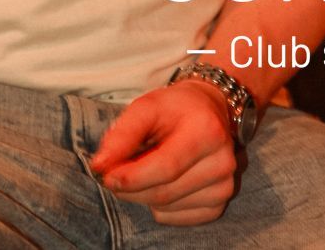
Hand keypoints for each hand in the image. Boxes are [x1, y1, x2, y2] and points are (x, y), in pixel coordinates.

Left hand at [90, 81, 239, 224]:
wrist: (209, 111)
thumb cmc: (175, 109)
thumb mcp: (148, 107)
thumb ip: (123, 134)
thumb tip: (100, 165)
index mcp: (208, 131)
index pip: (166, 167)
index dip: (132, 177)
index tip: (106, 176)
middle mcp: (222, 161)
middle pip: (163, 192)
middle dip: (131, 187)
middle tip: (116, 173)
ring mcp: (224, 186)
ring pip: (165, 207)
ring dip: (144, 195)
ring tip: (147, 168)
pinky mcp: (219, 205)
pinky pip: (174, 218)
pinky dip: (159, 206)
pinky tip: (164, 181)